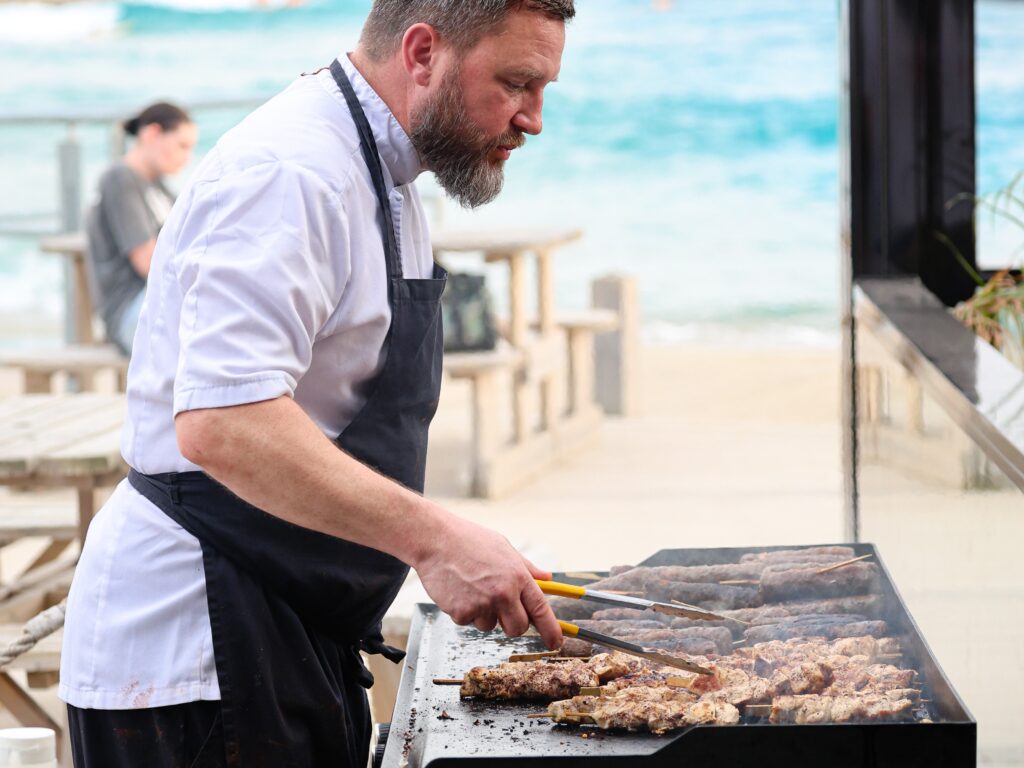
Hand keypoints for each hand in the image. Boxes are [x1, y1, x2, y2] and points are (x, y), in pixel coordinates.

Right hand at [412, 515, 562, 649]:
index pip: (541, 609)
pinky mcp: (461, 612)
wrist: (436, 539)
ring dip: (483, 614)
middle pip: (518, 628)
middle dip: (512, 624)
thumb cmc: (469, 540)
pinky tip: (458, 590)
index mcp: (518, 576)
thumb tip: (546, 578)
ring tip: (471, 588)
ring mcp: (482, 604)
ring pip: (490, 626)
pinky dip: (463, 611)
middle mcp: (503, 593)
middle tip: (500, 608)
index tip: (555, 643)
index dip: (551, 630)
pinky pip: (468, 622)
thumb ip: (527, 567)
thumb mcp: (504, 547)